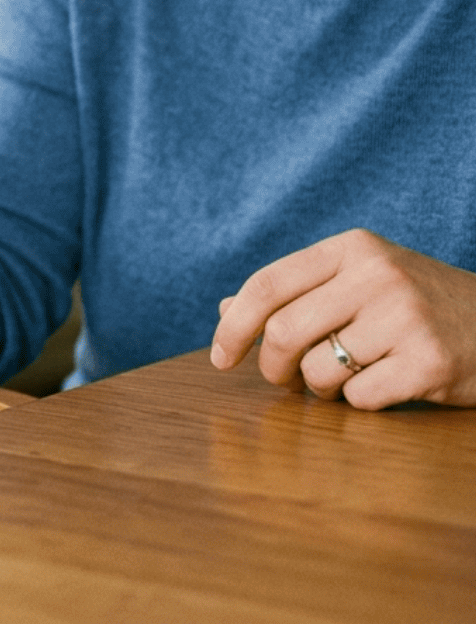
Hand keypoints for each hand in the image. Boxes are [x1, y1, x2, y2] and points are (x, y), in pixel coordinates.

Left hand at [211, 229, 475, 409]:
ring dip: (320, 388)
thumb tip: (223, 310)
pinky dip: (359, 403)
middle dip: (273, 367)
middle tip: (285, 379)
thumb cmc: (414, 307)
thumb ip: (294, 294)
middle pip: (284, 332)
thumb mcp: (357, 283)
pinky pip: (359, 398)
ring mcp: (407, 317)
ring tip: (345, 377)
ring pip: (319, 370)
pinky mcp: (430, 362)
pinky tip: (383, 386)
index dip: (233, 326)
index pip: (267, 285)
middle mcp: (378, 275)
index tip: (220, 358)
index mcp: (352, 249)